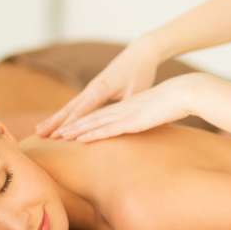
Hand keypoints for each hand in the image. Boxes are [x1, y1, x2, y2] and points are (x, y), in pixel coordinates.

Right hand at [36, 36, 163, 136]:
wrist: (140, 53)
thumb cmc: (140, 73)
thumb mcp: (137, 91)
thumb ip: (125, 107)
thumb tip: (119, 123)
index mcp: (100, 89)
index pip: (82, 110)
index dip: (70, 123)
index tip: (59, 136)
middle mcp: (91, 88)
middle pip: (68, 108)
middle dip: (53, 122)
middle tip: (38, 135)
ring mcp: (90, 89)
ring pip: (68, 107)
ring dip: (53, 119)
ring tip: (38, 131)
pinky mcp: (92, 90)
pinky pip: (74, 105)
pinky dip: (63, 115)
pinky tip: (56, 123)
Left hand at [52, 73, 203, 142]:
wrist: (186, 91)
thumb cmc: (172, 103)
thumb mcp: (150, 114)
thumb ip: (140, 120)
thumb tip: (134, 128)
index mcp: (120, 107)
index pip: (92, 114)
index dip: (74, 121)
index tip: (58, 129)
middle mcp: (117, 108)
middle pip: (85, 117)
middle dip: (64, 125)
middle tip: (44, 132)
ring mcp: (123, 113)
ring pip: (92, 122)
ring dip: (72, 129)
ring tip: (54, 136)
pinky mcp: (131, 120)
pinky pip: (107, 127)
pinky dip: (91, 133)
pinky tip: (78, 138)